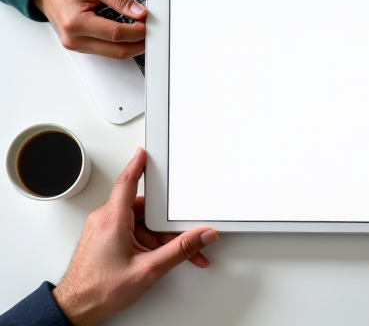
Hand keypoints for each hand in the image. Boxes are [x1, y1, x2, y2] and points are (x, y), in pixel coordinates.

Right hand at [32, 0, 145, 58]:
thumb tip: (139, 12)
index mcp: (76, 22)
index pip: (116, 34)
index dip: (137, 31)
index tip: (149, 23)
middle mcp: (75, 39)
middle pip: (117, 51)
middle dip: (138, 43)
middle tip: (151, 32)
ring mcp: (76, 46)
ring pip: (113, 55)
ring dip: (131, 46)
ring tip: (141, 33)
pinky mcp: (80, 47)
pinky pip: (106, 52)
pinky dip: (120, 45)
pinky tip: (128, 36)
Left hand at [52, 148, 217, 325]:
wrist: (76, 308)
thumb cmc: (99, 290)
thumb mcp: (148, 269)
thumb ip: (180, 251)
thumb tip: (201, 236)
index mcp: (113, 219)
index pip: (127, 182)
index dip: (138, 165)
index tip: (145, 153)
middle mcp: (106, 220)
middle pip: (145, 210)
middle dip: (166, 225)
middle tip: (183, 235)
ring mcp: (104, 230)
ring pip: (141, 224)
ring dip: (159, 239)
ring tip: (170, 257)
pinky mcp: (104, 240)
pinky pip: (132, 233)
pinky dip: (148, 244)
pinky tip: (157, 259)